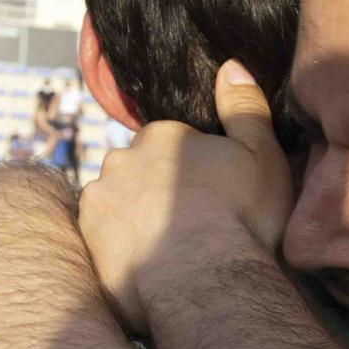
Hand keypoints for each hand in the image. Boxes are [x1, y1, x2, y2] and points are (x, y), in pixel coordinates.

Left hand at [77, 60, 291, 331]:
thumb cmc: (242, 217)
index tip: (211, 198)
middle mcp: (121, 160)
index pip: (170, 145)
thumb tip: (230, 65)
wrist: (205, 283)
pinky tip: (149, 267)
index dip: (192, 172)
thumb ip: (245, 107)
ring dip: (135, 220)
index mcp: (161, 136)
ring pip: (117, 204)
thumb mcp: (261, 155)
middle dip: (157, 192)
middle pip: (139, 172)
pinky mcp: (87, 240)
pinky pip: (102, 238)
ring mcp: (99, 200)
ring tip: (169, 252)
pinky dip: (120, 249)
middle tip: (190, 226)